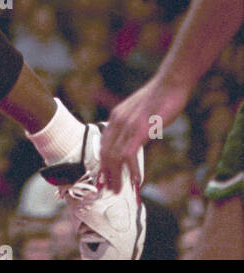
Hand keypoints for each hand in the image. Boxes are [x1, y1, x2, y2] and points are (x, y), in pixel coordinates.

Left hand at [99, 77, 188, 191]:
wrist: (170, 83)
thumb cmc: (161, 97)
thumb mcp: (141, 113)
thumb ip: (135, 126)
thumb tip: (136, 141)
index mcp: (117, 116)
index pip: (103, 143)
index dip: (103, 162)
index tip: (106, 177)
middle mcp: (118, 120)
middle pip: (106, 153)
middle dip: (107, 173)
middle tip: (111, 189)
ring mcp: (127, 125)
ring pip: (114, 156)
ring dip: (116, 175)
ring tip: (120, 189)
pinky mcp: (139, 129)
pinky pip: (129, 154)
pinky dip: (131, 170)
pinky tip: (137, 180)